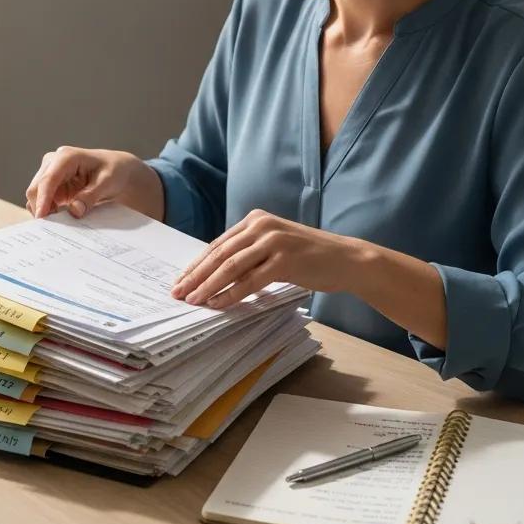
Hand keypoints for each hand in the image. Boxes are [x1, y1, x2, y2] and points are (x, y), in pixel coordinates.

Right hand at [25, 146, 157, 219]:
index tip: (42, 217)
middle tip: (52, 228)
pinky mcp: (51, 185)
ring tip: (59, 224)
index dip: (43, 199)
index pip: (48, 179)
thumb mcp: (107, 183)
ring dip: (44, 210)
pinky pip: (42, 200)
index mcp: (66, 157)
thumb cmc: (113, 171)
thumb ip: (90, 196)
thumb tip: (74, 211)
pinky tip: (59, 218)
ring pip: (36, 196)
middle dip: (41, 208)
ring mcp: (50, 173)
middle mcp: (53, 162)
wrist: (116, 170)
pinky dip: (47, 211)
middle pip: (36, 188)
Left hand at [170, 209, 356, 308]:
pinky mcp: (285, 259)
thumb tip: (214, 276)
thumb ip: (247, 254)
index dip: (196, 265)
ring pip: (231, 266)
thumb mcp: (272, 247)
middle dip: (195, 276)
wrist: (345, 258)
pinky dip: (232, 294)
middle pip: (219, 254)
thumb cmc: (307, 256)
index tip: (180, 281)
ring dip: (209, 286)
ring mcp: (273, 241)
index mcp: (254, 219)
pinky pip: (251, 280)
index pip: (217, 244)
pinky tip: (218, 304)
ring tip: (193, 301)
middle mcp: (261, 225)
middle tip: (178, 293)